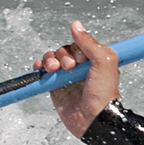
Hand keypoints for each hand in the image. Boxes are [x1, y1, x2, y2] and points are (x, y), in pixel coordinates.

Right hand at [36, 20, 118, 137]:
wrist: (94, 120)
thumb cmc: (103, 94)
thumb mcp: (103, 62)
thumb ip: (89, 42)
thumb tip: (76, 25)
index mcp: (95, 60)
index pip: (80, 43)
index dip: (77, 47)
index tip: (81, 58)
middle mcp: (81, 68)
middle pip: (64, 50)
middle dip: (63, 55)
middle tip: (70, 67)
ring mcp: (67, 77)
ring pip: (52, 58)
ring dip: (50, 60)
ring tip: (55, 69)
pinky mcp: (56, 87)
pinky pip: (43, 72)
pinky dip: (40, 67)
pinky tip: (42, 68)